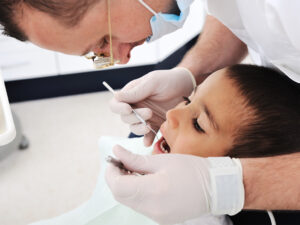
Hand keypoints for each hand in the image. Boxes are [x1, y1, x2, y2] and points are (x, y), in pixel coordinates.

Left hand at [105, 146, 244, 224]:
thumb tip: (116, 152)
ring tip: (133, 169)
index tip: (114, 159)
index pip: (118, 186)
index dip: (111, 172)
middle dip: (116, 178)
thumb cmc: (191, 169)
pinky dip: (136, 193)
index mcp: (154, 191)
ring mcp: (157, 216)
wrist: (215, 187)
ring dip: (125, 185)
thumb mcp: (162, 160)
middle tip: (121, 162)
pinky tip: (143, 181)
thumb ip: (135, 159)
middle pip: (121, 196)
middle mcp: (153, 209)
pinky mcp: (161, 218)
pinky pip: (140, 206)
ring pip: (129, 201)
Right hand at [109, 67, 195, 145]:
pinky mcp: (155, 124)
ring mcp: (145, 117)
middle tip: (149, 112)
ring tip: (149, 126)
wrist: (187, 87)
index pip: (116, 104)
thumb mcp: (152, 82)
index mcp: (131, 94)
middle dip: (134, 118)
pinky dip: (147, 139)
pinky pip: (148, 135)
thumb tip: (116, 96)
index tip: (128, 109)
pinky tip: (148, 142)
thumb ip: (136, 91)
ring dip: (139, 129)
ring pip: (134, 128)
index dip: (119, 108)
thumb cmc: (169, 80)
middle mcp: (135, 106)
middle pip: (125, 118)